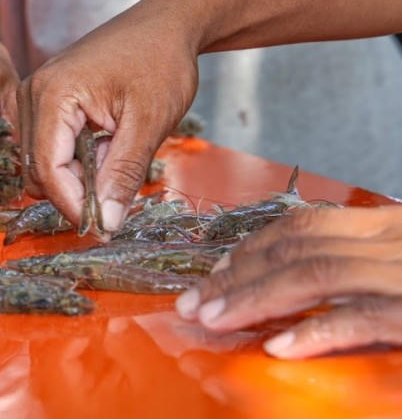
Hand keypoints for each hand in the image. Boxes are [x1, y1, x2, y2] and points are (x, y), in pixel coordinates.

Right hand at [18, 0, 199, 230]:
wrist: (166, 23)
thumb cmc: (161, 60)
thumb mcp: (149, 122)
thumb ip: (123, 174)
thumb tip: (105, 222)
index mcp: (52, 94)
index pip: (47, 169)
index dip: (73, 204)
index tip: (105, 226)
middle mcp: (33, 94)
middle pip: (38, 170)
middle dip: (74, 190)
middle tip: (118, 188)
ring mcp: (36, 95)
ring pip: (42, 161)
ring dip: (77, 175)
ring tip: (117, 155)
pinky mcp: (47, 100)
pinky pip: (50, 146)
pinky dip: (77, 159)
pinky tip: (107, 145)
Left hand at [175, 205, 401, 358]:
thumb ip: (359, 263)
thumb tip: (295, 284)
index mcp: (385, 227)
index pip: (303, 227)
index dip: (252, 248)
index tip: (215, 270)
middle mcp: (389, 242)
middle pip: (294, 250)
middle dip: (235, 275)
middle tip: (193, 301)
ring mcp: (401, 274)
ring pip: (312, 276)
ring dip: (253, 298)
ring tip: (212, 319)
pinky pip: (357, 318)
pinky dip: (314, 331)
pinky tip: (278, 347)